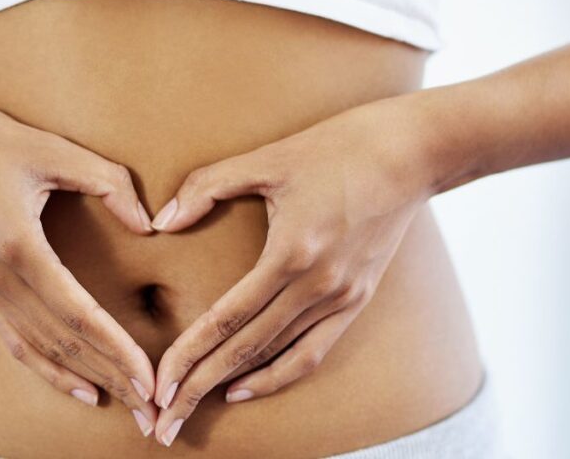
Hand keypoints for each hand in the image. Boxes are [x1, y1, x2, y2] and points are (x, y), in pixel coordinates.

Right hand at [0, 91, 158, 434]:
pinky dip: (50, 370)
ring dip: (87, 380)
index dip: (116, 349)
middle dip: (112, 378)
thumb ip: (108, 182)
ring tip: (127, 406)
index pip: (77, 314)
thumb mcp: (52, 148)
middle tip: (152, 411)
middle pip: (63, 343)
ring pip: (41, 350)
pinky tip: (81, 387)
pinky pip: (17, 342)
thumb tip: (148, 223)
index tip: (150, 378)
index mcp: (18, 246)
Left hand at [148, 98, 436, 445]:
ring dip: (233, 387)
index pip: (227, 319)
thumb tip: (162, 220)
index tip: (158, 385)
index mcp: (292, 253)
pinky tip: (245, 387)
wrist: (412, 152)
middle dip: (199, 387)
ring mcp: (343, 297)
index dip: (188, 356)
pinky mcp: (358, 299)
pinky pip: (313, 351)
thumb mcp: (267, 158)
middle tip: (162, 422)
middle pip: (246, 350)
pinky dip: (278, 374)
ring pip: (278, 357)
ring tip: (195, 410)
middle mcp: (319, 286)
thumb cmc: (336, 147)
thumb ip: (207, 186)